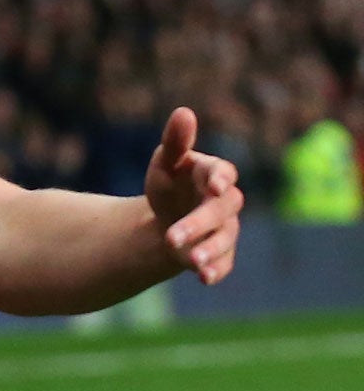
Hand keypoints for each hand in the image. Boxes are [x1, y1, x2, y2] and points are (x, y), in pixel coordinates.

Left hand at [145, 107, 242, 285]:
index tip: (215, 185)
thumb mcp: (165, 163)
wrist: (167, 218)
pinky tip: (204, 278)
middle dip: (199, 224)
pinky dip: (216, 270)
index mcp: (213, 175)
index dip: (221, 178)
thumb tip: (183, 112)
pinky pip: (225, 263)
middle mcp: (224, 202)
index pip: (223, 173)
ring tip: (192, 263)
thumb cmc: (169, 184)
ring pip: (225, 239)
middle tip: (172, 238)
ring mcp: (225, 228)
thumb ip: (176, 142)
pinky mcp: (221, 253)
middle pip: (220, 211)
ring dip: (210, 251)